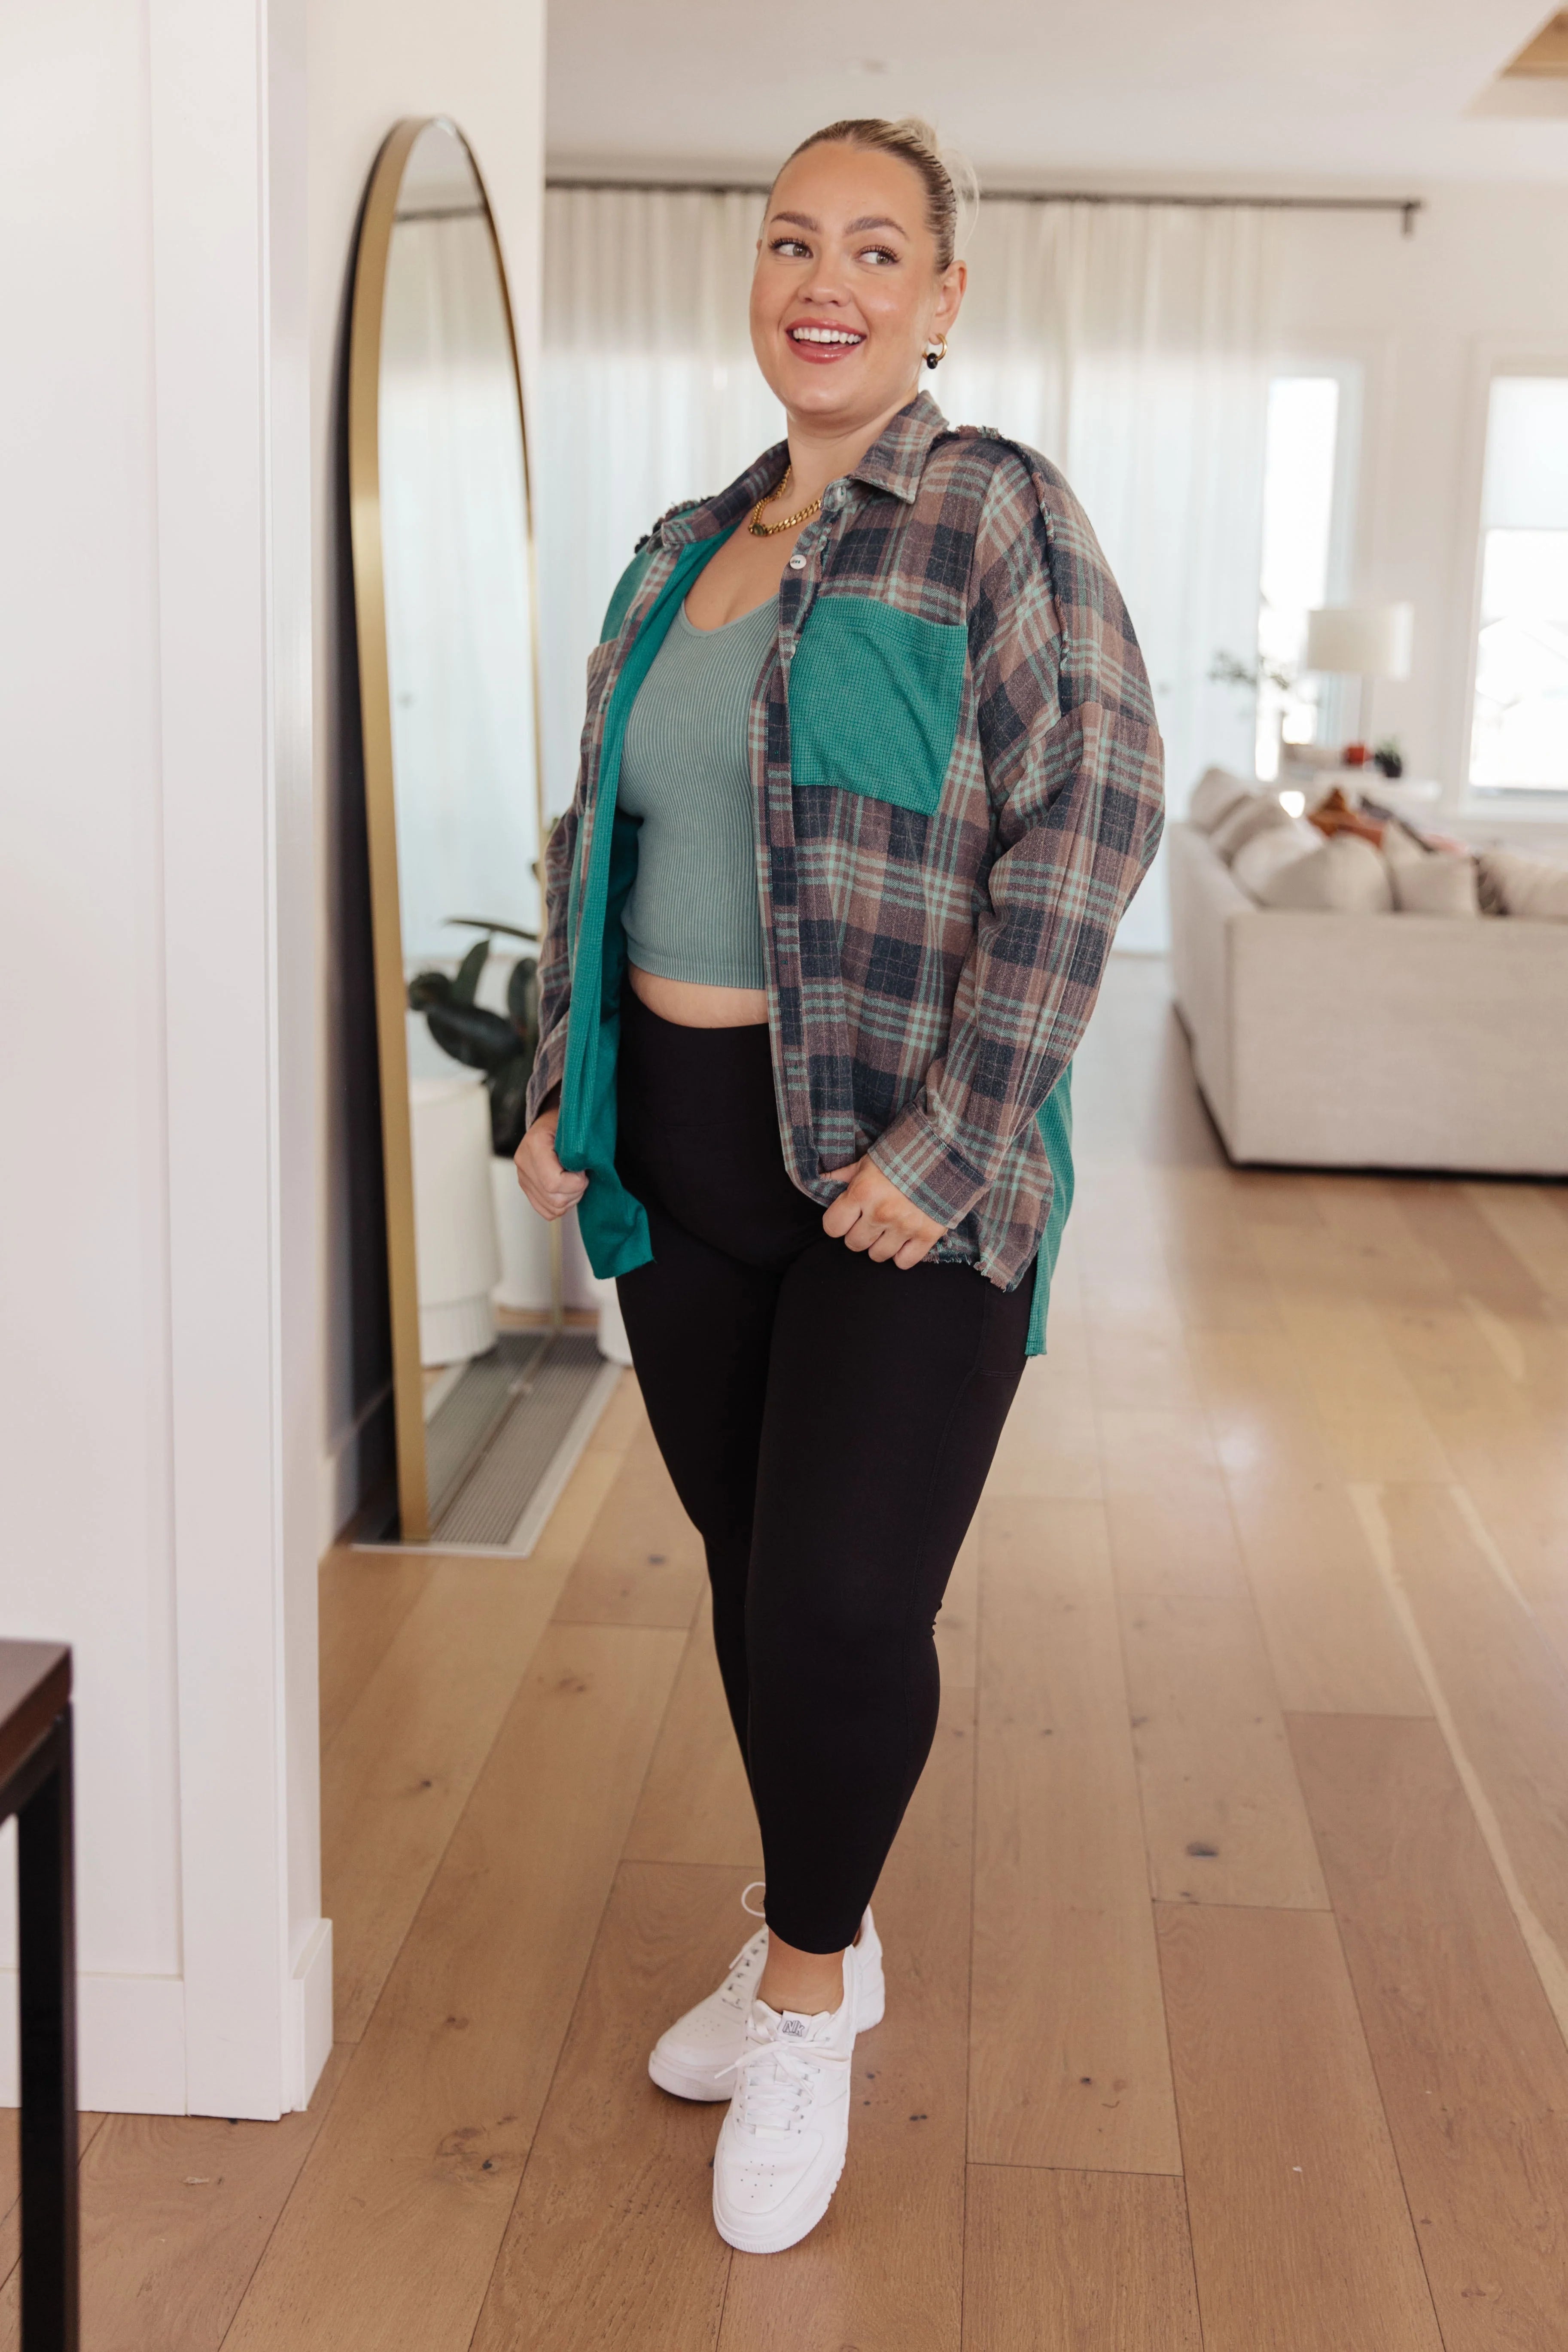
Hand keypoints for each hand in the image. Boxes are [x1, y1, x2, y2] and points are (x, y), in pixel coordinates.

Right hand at [514, 1104, 587, 1221]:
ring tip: (574, 1182)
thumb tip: (582, 1174)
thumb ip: (579, 1151)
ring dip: (570, 1199)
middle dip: (576, 1192)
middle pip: (554, 1198)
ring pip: (552, 1208)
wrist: (551, 1122)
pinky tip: (566, 1190)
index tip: (583, 1172)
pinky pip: (546, 1211)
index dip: (576, 1183)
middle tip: (581, 1177)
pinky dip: (561, 1205)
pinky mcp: (526, 1187)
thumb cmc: (566, 1124)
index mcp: (535, 1144)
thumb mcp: (575, 1130)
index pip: (554, 1182)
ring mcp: (523, 1177)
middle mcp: (524, 1162)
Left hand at [822, 1157, 944, 1268]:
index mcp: (862, 1192)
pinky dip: (902, 1255)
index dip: (838, 1223)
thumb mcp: (870, 1160)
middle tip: (870, 1221)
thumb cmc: (903, 1155)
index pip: (832, 1227)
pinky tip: (904, 1240)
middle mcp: (880, 1213)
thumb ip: (845, 1174)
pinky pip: (904, 1262)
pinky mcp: (927, 1235)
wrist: (947, 1153)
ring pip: (877, 1256)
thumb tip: (821, 1180)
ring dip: (879, 1245)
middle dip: (859, 1233)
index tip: (847, 1217)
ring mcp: (904, 1226)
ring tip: (887, 1230)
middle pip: (854, 1244)